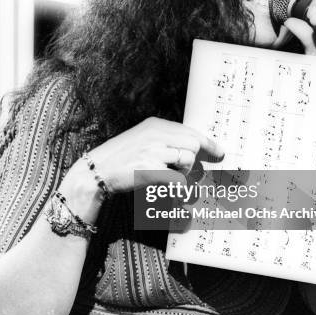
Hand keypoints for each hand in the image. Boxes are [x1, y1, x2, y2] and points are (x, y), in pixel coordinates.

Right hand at [80, 117, 223, 193]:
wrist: (96, 171)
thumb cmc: (121, 159)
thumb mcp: (143, 141)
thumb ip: (166, 141)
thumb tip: (194, 151)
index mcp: (155, 124)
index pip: (190, 131)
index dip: (208, 143)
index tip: (219, 153)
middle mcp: (156, 133)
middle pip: (193, 144)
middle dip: (194, 160)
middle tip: (186, 172)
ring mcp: (154, 150)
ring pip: (188, 160)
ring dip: (183, 174)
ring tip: (167, 178)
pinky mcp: (151, 168)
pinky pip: (178, 179)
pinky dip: (177, 187)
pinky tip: (168, 189)